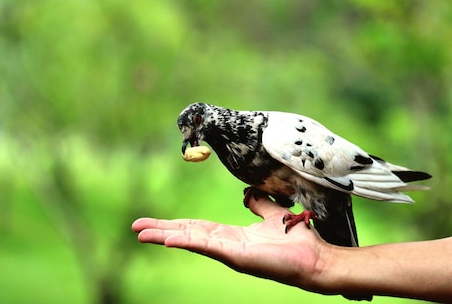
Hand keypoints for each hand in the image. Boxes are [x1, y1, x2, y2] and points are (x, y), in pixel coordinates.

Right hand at [131, 194, 337, 292]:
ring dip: (165, 236)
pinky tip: (168, 239)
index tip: (154, 223)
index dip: (175, 225)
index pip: (196, 229)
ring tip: (142, 233)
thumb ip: (258, 204)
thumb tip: (247, 194)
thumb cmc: (296, 238)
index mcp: (232, 237)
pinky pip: (206, 246)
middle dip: (161, 230)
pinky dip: (186, 241)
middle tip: (136, 227)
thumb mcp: (272, 214)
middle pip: (187, 235)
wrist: (315, 256)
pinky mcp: (236, 256)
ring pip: (191, 241)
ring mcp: (229, 253)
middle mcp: (226, 246)